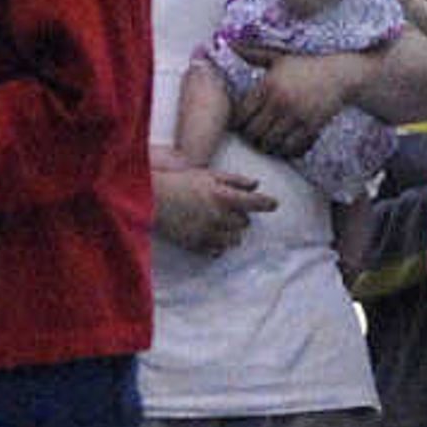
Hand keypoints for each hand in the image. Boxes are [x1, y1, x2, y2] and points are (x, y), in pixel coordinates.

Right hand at [153, 162, 273, 253]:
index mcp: (224, 197)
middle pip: (245, 223)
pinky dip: (219, 244)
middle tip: (230, 210)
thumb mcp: (209, 175)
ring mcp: (208, 232)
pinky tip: (213, 236)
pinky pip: (218, 250)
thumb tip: (257, 184)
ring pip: (235, 239)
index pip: (255, 203)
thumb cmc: (182, 183)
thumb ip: (235, 180)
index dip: (268, 203)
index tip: (274, 204)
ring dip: (233, 232)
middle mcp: (219, 216)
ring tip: (221, 224)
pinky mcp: (197, 244)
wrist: (152, 199)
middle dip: (242, 217)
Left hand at [225, 48, 361, 149]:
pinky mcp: (312, 126)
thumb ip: (253, 53)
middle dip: (251, 137)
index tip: (241, 123)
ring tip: (267, 141)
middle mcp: (280, 101)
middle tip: (253, 135)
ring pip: (271, 143)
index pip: (241, 114)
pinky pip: (292, 147)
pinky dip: (286, 149)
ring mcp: (296, 115)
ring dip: (267, 145)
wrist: (339, 73)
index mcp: (268, 85)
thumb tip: (230, 44)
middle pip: (254, 132)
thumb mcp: (278, 56)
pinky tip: (285, 144)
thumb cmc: (305, 65)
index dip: (237, 123)